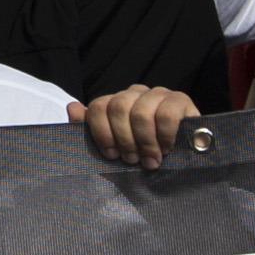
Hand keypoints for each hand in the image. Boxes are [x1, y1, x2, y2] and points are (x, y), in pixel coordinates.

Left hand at [69, 85, 196, 166]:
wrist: (181, 159)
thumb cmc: (143, 154)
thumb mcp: (115, 148)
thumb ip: (91, 130)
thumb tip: (73, 108)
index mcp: (116, 102)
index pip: (99, 106)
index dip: (102, 133)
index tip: (112, 156)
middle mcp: (135, 93)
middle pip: (118, 107)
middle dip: (124, 140)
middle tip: (133, 160)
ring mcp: (158, 94)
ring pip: (141, 112)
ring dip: (145, 142)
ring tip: (151, 161)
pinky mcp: (180, 100)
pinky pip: (167, 113)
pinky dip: (164, 136)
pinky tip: (166, 149)